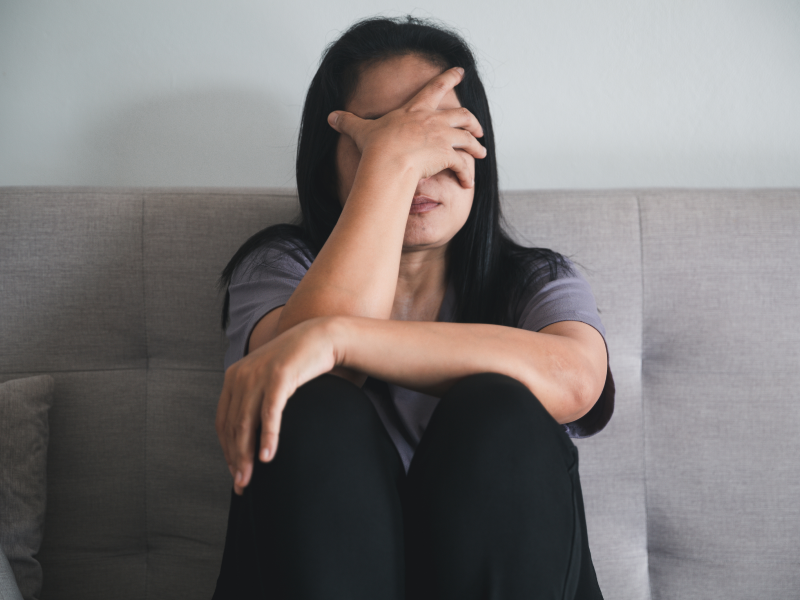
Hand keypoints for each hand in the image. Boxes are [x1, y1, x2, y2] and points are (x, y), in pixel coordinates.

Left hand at [215, 316, 337, 494]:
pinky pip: (270, 412)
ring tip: (251, 477)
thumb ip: (256, 399)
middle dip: (235, 458)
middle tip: (241, 484)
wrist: (321, 337)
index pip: (223, 421)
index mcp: (234, 377)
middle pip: (232, 426)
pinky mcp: (279, 376)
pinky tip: (269, 455)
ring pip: (246, 423)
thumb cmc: (298, 363)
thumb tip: (251, 433)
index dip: (227, 449)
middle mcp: (241, 375)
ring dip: (247, 454)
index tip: (235, 471)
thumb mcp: (270, 380)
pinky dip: (268, 436)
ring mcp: (259, 374)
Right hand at [327, 66, 486, 188]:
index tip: (460, 71)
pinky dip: (467, 174)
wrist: (388, 162)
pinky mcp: (447, 155)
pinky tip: (467, 183)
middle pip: (462, 114)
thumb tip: (330, 117)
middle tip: (478, 128)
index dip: (449, 77)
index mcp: (415, 111)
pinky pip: (463, 164)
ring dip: (477, 145)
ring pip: (469, 138)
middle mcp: (433, 120)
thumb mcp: (361, 131)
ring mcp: (443, 137)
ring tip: (482, 152)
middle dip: (472, 121)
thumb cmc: (376, 147)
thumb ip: (348, 122)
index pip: (435, 88)